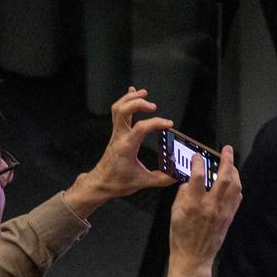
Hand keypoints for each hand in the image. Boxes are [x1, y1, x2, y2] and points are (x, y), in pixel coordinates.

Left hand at [64, 87, 176, 217]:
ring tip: (144, 93)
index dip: (156, 123)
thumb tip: (176, 175)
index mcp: (126, 148)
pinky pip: (118, 113)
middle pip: (123, 111)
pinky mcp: (116, 133)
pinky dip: (126, 101)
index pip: (141, 128)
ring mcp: (116, 134)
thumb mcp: (142, 182)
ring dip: (130, 98)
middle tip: (153, 106)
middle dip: (138, 103)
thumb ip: (161, 178)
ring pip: (118, 108)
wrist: (100, 183)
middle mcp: (119, 137)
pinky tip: (133, 93)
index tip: (168, 124)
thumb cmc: (117, 183)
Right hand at [163, 143, 241, 276]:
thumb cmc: (180, 237)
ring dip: (235, 172)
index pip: (198, 177)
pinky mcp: (229, 218)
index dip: (198, 162)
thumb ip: (182, 195)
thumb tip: (188, 182)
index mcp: (193, 205)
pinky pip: (237, 198)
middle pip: (223, 178)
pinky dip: (236, 186)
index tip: (197, 156)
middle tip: (227, 149)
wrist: (193, 258)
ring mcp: (223, 212)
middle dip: (227, 160)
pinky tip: (233, 182)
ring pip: (235, 186)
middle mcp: (211, 207)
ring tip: (231, 163)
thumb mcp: (174, 214)